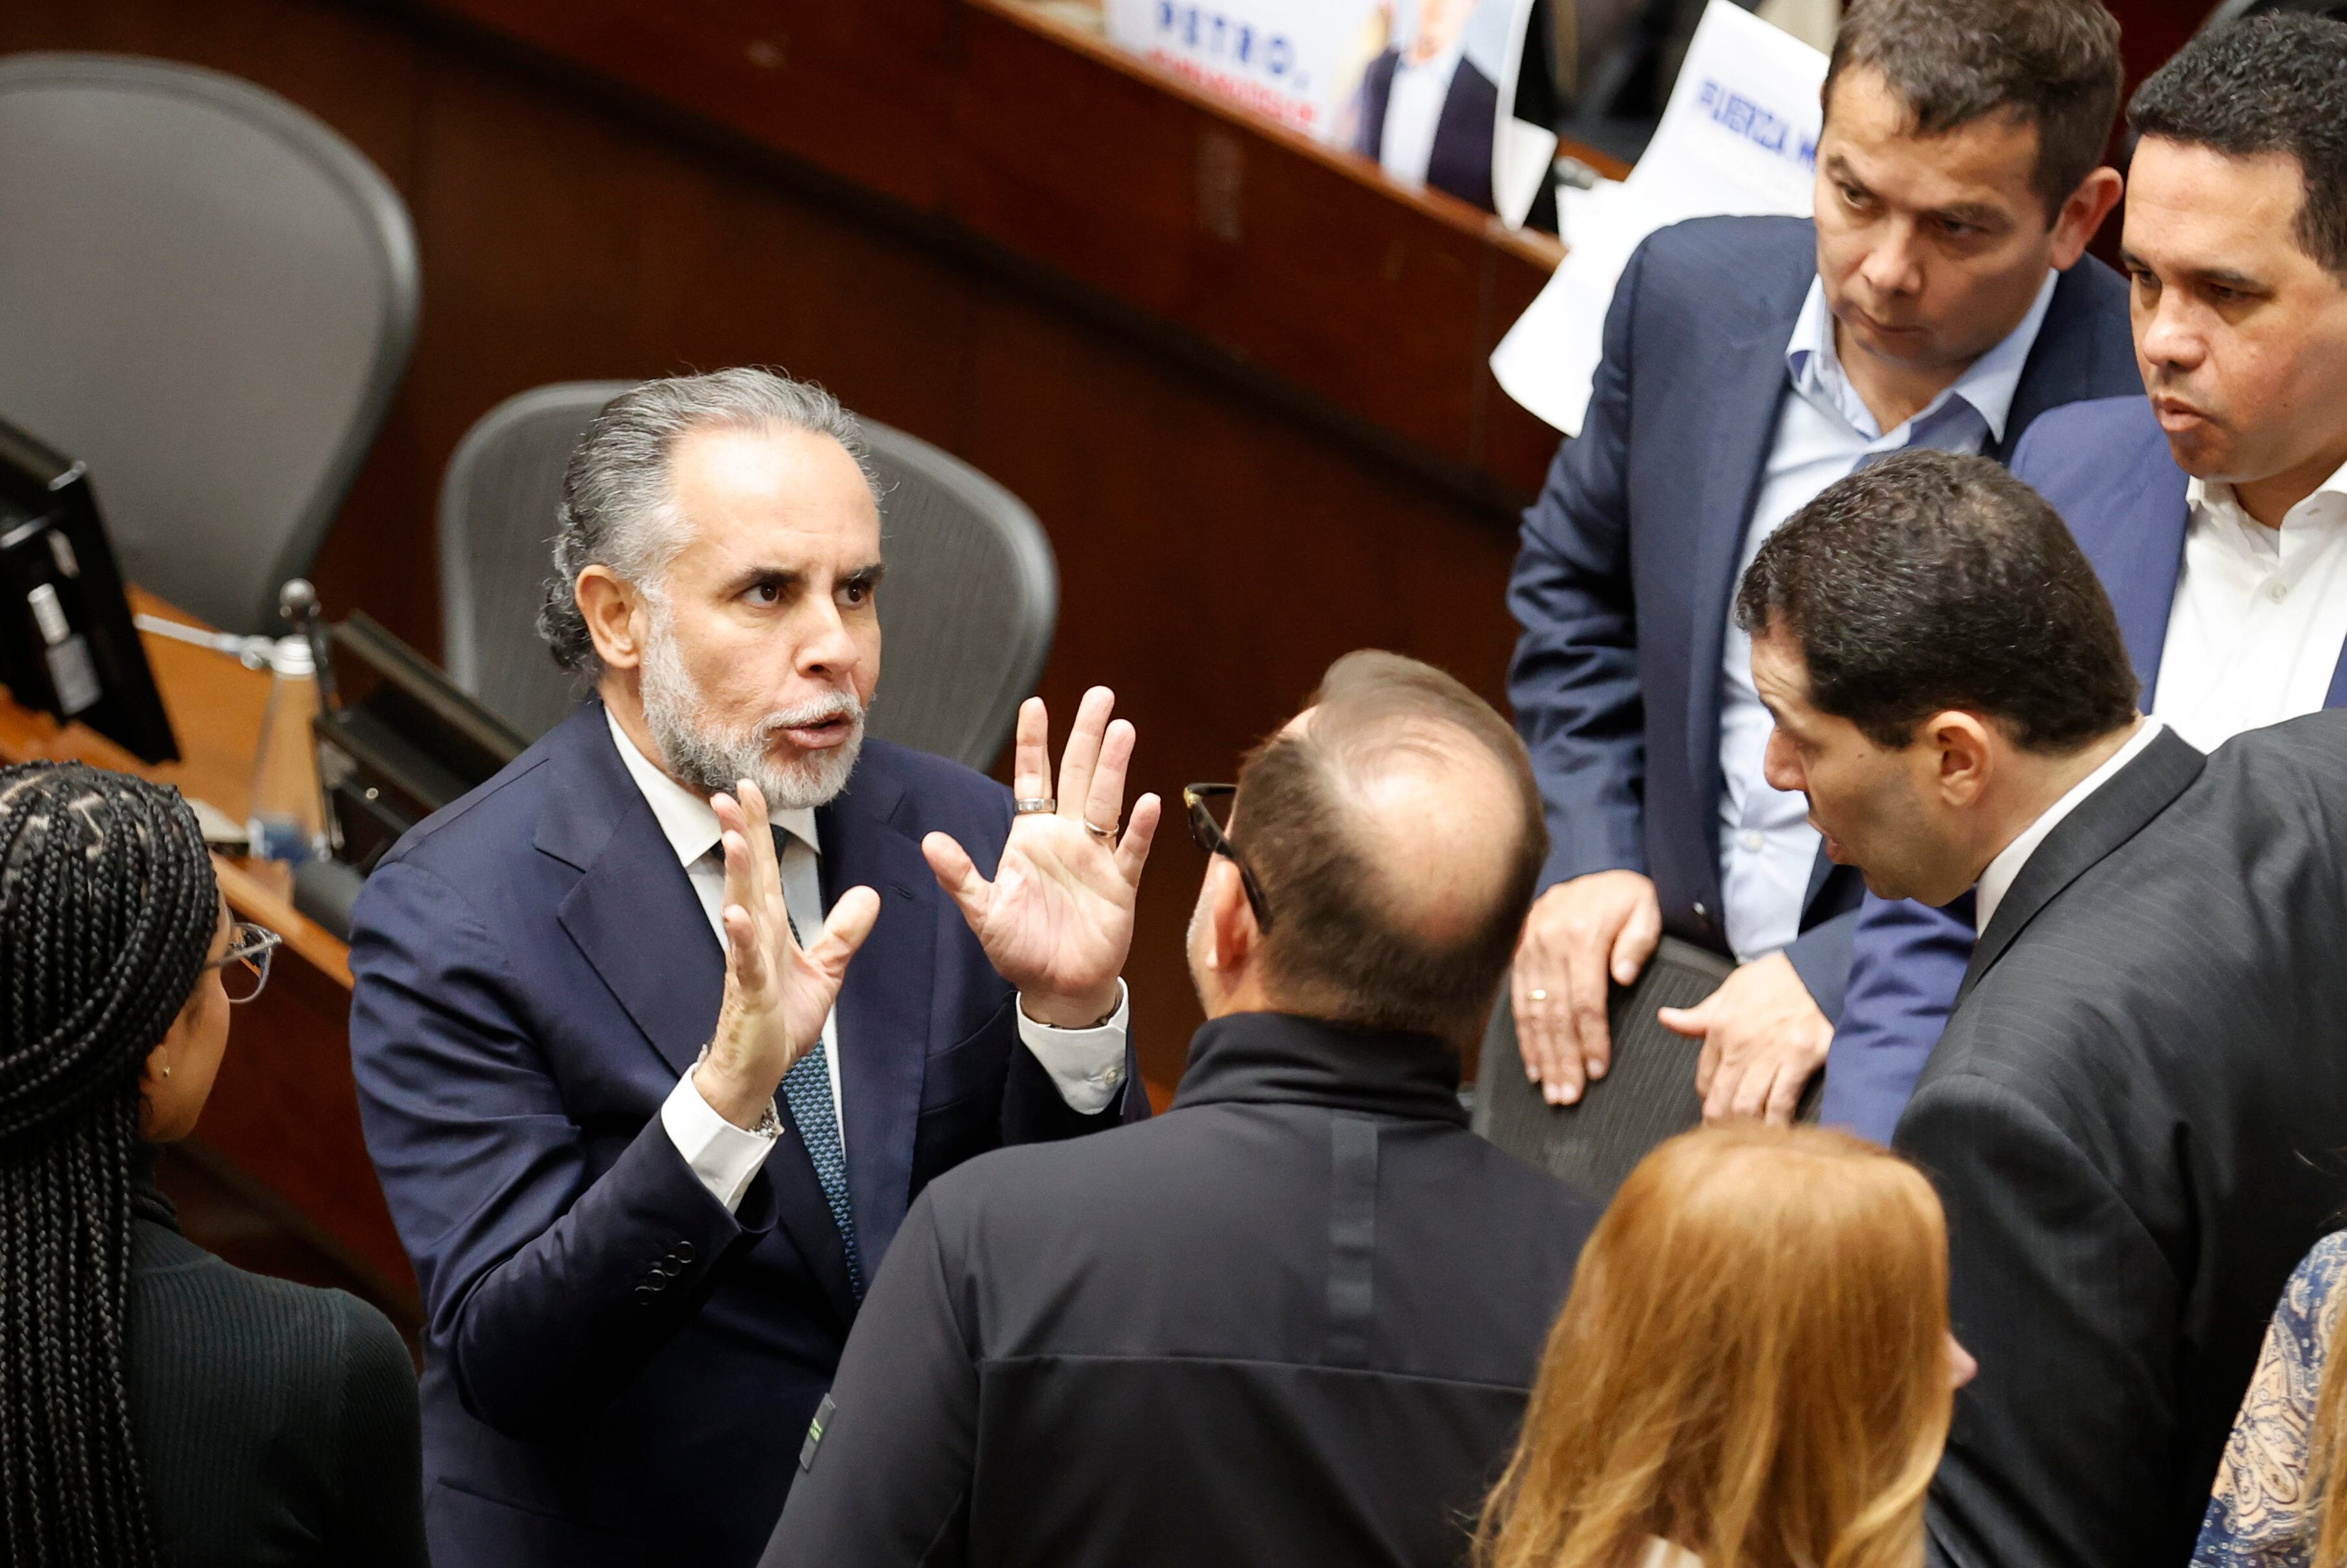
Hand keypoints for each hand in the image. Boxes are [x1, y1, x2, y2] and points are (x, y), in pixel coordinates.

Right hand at [694, 780, 881, 1129]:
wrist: (758, 1069)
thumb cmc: (780, 1021)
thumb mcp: (825, 970)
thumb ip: (844, 932)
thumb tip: (869, 895)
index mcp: (771, 927)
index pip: (765, 867)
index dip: (760, 829)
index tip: (751, 790)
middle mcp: (755, 936)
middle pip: (748, 875)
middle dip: (742, 833)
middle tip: (731, 792)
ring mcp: (748, 962)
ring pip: (742, 909)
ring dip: (737, 874)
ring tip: (733, 838)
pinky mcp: (750, 992)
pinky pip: (745, 962)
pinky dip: (741, 939)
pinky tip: (735, 915)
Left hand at [923, 688, 1161, 1028]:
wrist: (1057, 987)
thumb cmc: (1020, 948)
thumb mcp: (983, 911)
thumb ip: (961, 876)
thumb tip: (930, 842)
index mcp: (1031, 837)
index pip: (1034, 779)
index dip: (1034, 743)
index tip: (1035, 704)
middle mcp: (1067, 838)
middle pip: (1079, 776)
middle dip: (1087, 735)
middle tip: (1099, 695)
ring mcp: (1096, 858)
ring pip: (1106, 802)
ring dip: (1113, 767)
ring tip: (1122, 729)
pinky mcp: (1120, 885)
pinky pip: (1130, 850)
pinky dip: (1138, 828)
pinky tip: (1146, 802)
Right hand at [1511, 871, 1660, 1104]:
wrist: (1593, 870)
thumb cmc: (1626, 897)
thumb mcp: (1644, 907)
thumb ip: (1638, 941)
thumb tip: (1625, 976)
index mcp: (1581, 934)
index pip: (1585, 999)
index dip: (1590, 1038)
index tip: (1597, 1070)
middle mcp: (1548, 942)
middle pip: (1554, 1013)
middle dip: (1562, 1058)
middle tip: (1569, 1095)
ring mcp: (1529, 949)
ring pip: (1533, 1012)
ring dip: (1542, 1056)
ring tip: (1552, 1090)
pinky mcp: (1519, 955)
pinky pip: (1517, 1002)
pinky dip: (1525, 1037)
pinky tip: (1533, 1065)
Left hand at [1659, 950, 1832, 1125]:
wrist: (1818, 970)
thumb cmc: (1775, 980)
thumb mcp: (1730, 990)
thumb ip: (1699, 1015)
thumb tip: (1665, 1018)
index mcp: (1720, 1028)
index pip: (1704, 1078)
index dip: (1707, 1099)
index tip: (1714, 1110)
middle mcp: (1741, 1044)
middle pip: (1721, 1100)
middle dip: (1719, 1125)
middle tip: (1724, 1141)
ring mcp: (1772, 1054)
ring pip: (1747, 1107)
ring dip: (1744, 1130)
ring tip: (1746, 1143)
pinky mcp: (1801, 1060)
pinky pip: (1781, 1102)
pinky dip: (1776, 1123)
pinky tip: (1775, 1135)